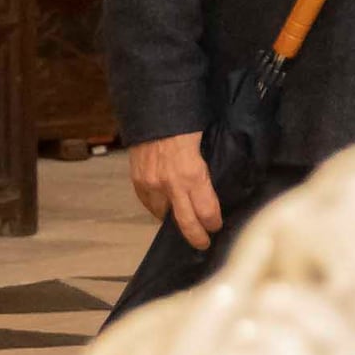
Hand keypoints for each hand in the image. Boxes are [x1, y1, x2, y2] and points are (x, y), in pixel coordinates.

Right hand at [127, 132, 224, 253]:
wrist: (153, 111)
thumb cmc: (184, 124)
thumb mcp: (204, 148)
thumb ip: (204, 173)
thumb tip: (211, 191)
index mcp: (192, 174)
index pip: (206, 211)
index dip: (213, 222)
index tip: (216, 226)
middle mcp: (171, 184)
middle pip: (187, 223)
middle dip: (197, 237)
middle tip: (203, 243)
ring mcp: (151, 184)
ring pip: (164, 215)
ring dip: (174, 219)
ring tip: (183, 222)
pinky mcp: (137, 181)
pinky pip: (149, 203)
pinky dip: (158, 206)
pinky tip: (165, 206)